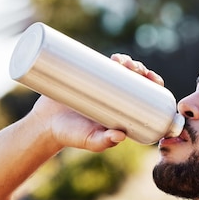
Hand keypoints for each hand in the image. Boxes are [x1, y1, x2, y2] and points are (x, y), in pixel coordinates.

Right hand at [28, 54, 162, 151]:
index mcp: (123, 113)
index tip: (153, 78)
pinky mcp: (87, 76)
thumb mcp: (89, 141)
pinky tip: (116, 57)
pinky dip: (112, 60)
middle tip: (135, 68)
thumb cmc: (70, 136)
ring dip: (128, 62)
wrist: (44, 125)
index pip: (146, 96)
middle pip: (135, 80)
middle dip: (140, 70)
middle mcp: (116, 98)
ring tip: (122, 61)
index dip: (154, 85)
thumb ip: (103, 142)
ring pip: (121, 70)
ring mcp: (102, 86)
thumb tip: (120, 136)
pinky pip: (103, 65)